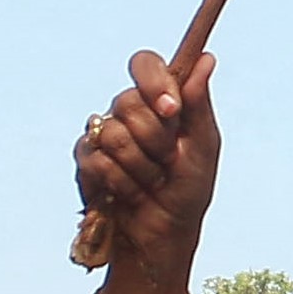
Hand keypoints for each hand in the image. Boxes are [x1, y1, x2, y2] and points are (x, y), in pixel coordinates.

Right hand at [78, 50, 221, 293]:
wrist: (165, 234)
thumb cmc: (189, 189)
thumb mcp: (204, 147)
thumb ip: (199, 104)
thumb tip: (207, 58)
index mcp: (159, 101)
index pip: (144, 64)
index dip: (153, 82)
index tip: (171, 108)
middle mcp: (127, 112)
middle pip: (128, 101)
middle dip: (156, 139)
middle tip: (168, 161)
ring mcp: (103, 135)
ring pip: (113, 134)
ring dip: (142, 168)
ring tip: (152, 182)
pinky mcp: (85, 161)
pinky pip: (97, 161)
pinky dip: (123, 183)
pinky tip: (131, 194)